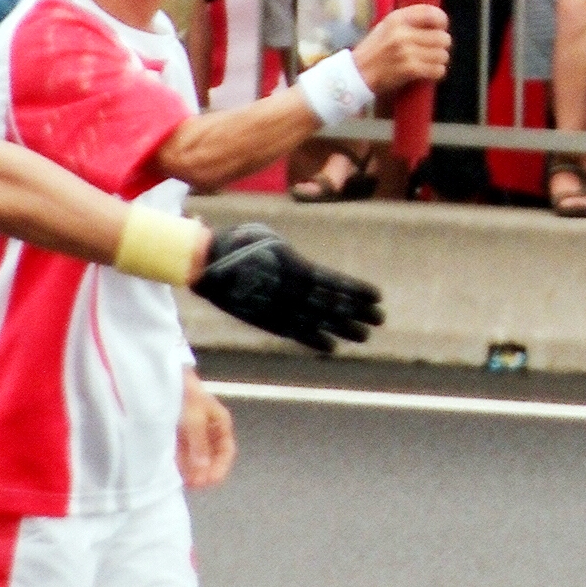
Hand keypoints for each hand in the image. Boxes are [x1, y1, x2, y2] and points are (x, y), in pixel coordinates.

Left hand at [176, 370, 235, 488]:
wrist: (165, 377)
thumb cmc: (185, 392)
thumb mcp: (194, 419)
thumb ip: (199, 444)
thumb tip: (203, 468)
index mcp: (219, 423)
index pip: (226, 451)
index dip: (220, 467)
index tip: (211, 480)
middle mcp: (208, 430)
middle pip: (211, 457)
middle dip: (205, 472)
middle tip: (196, 485)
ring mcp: (192, 433)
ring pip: (196, 457)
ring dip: (193, 471)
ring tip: (186, 482)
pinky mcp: (177, 435)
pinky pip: (182, 454)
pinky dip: (180, 464)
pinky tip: (176, 472)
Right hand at [191, 222, 380, 353]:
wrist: (205, 263)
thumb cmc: (239, 243)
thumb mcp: (272, 239)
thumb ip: (292, 256)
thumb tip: (307, 271)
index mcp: (295, 266)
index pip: (334, 283)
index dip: (357, 292)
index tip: (378, 298)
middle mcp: (290, 291)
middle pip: (331, 305)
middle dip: (357, 312)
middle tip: (380, 319)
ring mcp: (277, 307)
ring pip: (316, 321)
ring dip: (342, 328)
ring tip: (364, 335)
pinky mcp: (264, 319)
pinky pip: (293, 332)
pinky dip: (313, 339)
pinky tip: (331, 347)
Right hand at [355, 2, 452, 99]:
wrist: (356, 74)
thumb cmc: (374, 50)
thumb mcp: (386, 27)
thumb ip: (409, 21)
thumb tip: (438, 21)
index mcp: (397, 18)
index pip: (432, 13)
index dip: (442, 22)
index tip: (440, 29)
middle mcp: (402, 32)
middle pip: (442, 37)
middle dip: (440, 46)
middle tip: (432, 51)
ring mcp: (406, 51)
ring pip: (442, 54)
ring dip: (439, 61)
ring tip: (429, 63)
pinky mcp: (410, 69)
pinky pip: (438, 70)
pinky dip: (436, 73)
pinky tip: (428, 73)